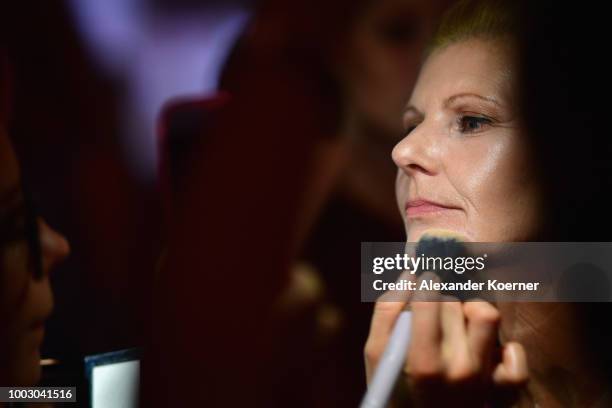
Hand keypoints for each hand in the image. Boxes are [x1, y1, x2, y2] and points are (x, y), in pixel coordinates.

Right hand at [365, 273, 528, 406]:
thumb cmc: (393, 392)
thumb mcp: (377, 357)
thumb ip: (387, 314)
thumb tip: (408, 276)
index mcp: (423, 361)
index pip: (431, 299)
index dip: (424, 285)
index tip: (421, 285)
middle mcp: (458, 368)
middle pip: (454, 305)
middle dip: (440, 300)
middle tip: (431, 313)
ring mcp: (483, 378)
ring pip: (487, 316)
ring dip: (470, 311)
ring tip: (457, 322)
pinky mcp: (500, 390)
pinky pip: (515, 355)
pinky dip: (505, 347)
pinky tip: (486, 347)